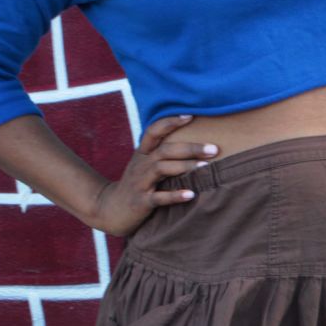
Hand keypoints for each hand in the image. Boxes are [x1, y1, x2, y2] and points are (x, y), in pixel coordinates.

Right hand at [88, 115, 217, 236]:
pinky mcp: (141, 201)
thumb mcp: (144, 165)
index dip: (170, 122)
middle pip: (165, 150)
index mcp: (143, 154)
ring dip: (185, 166)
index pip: (154, 131)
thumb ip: (162, 153)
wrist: (110, 209)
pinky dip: (175, 195)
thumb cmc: (136, 185)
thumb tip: (193, 142)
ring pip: (162, 169)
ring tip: (206, 167)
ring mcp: (140, 183)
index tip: (191, 116)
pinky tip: (191, 194)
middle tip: (214, 149)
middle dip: (190, 148)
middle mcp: (141, 165)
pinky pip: (159, 197)